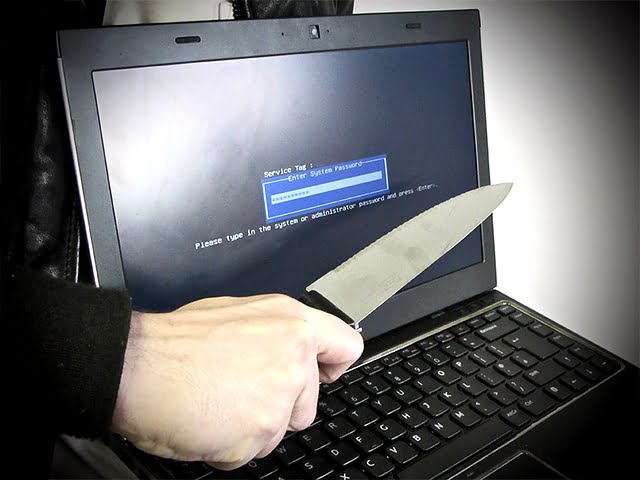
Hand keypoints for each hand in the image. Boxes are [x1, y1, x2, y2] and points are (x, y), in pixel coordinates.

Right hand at [111, 294, 363, 469]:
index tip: (321, 374)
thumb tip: (288, 349)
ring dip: (252, 427)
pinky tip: (208, 419)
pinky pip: (254, 449)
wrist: (136, 367)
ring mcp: (280, 393)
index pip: (346, 345)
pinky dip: (231, 444)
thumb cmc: (173, 343)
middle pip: (309, 402)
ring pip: (280, 429)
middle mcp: (293, 355)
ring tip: (218, 402)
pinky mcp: (262, 428)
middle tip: (240, 393)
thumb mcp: (235, 316)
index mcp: (289, 321)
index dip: (333, 365)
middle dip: (279, 407)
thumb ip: (273, 334)